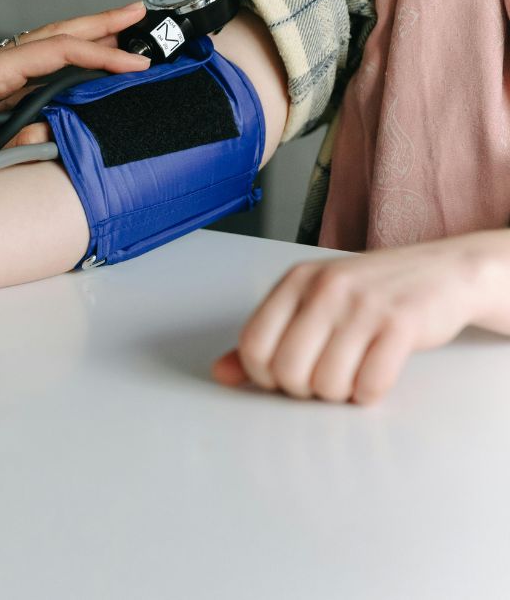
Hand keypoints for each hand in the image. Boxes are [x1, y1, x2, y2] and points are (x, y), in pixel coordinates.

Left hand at [0, 2, 150, 146]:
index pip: (59, 52)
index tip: (137, 64)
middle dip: (99, 24)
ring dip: (83, 41)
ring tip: (119, 34)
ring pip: (45, 51)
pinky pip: (34, 74)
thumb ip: (14, 142)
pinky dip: (63, 67)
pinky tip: (79, 72)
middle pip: (54, 35)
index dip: (103, 56)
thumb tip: (52, 132)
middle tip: (137, 13)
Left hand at [212, 232, 509, 403]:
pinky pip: (369, 384)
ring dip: (338, 394)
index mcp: (295, 281)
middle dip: (302, 390)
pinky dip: (369, 393)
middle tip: (322, 378)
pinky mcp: (402, 324)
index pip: (253, 344)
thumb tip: (222, 375)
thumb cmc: (370, 294)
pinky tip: (374, 377)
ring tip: (350, 374)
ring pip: (326, 383)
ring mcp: (364, 305)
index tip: (284, 376)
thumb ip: (266, 337)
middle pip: (287, 371)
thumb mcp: (312, 303)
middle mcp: (325, 288)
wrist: (444, 272)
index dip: (264, 375)